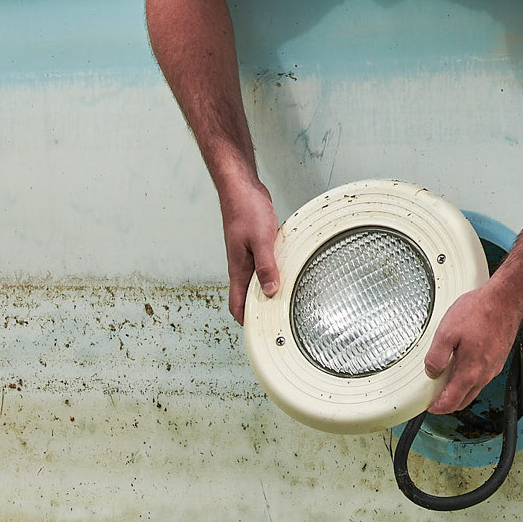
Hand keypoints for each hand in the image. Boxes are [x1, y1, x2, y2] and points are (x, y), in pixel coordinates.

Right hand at [220, 181, 278, 322]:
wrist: (240, 187)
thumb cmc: (245, 209)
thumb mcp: (260, 239)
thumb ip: (265, 266)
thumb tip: (270, 291)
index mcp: (237, 268)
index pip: (236, 304)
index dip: (245, 321)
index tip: (260, 334)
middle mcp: (240, 265)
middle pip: (247, 297)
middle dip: (260, 310)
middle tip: (279, 320)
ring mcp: (246, 256)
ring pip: (256, 281)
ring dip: (268, 291)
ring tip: (286, 299)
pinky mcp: (254, 246)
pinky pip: (262, 266)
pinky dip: (273, 273)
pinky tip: (286, 271)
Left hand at [423, 285, 522, 412]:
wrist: (505, 300)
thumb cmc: (479, 312)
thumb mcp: (446, 332)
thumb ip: (436, 357)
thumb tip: (431, 372)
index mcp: (470, 372)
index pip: (452, 402)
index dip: (438, 408)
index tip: (429, 406)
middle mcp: (485, 374)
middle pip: (464, 400)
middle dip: (448, 403)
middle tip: (435, 397)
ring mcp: (493, 367)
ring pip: (474, 389)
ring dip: (459, 391)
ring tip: (446, 380)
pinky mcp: (498, 359)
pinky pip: (482, 377)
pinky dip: (470, 379)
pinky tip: (462, 365)